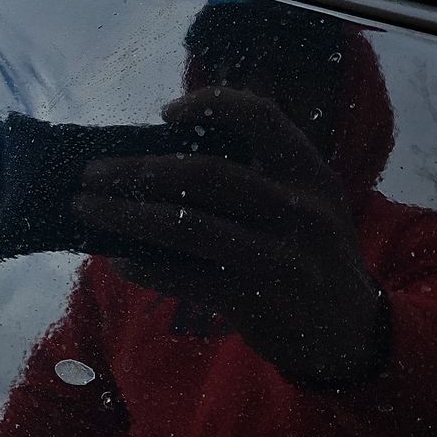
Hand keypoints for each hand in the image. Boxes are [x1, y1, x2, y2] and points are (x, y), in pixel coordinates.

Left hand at [73, 87, 386, 386]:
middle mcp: (297, 210)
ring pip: (184, 226)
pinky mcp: (253, 300)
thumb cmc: (309, 254)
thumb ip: (259, 174)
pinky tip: (118, 259)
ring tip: (86, 208)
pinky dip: (142, 265)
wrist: (350, 332)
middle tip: (92, 173)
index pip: (262, 118)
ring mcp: (276, 257)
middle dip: (136, 171)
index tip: (165, 113)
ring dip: (124, 215)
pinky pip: (181, 276)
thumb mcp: (308, 203)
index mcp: (310, 174)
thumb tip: (161, 154)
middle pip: (203, 174)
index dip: (211, 104)